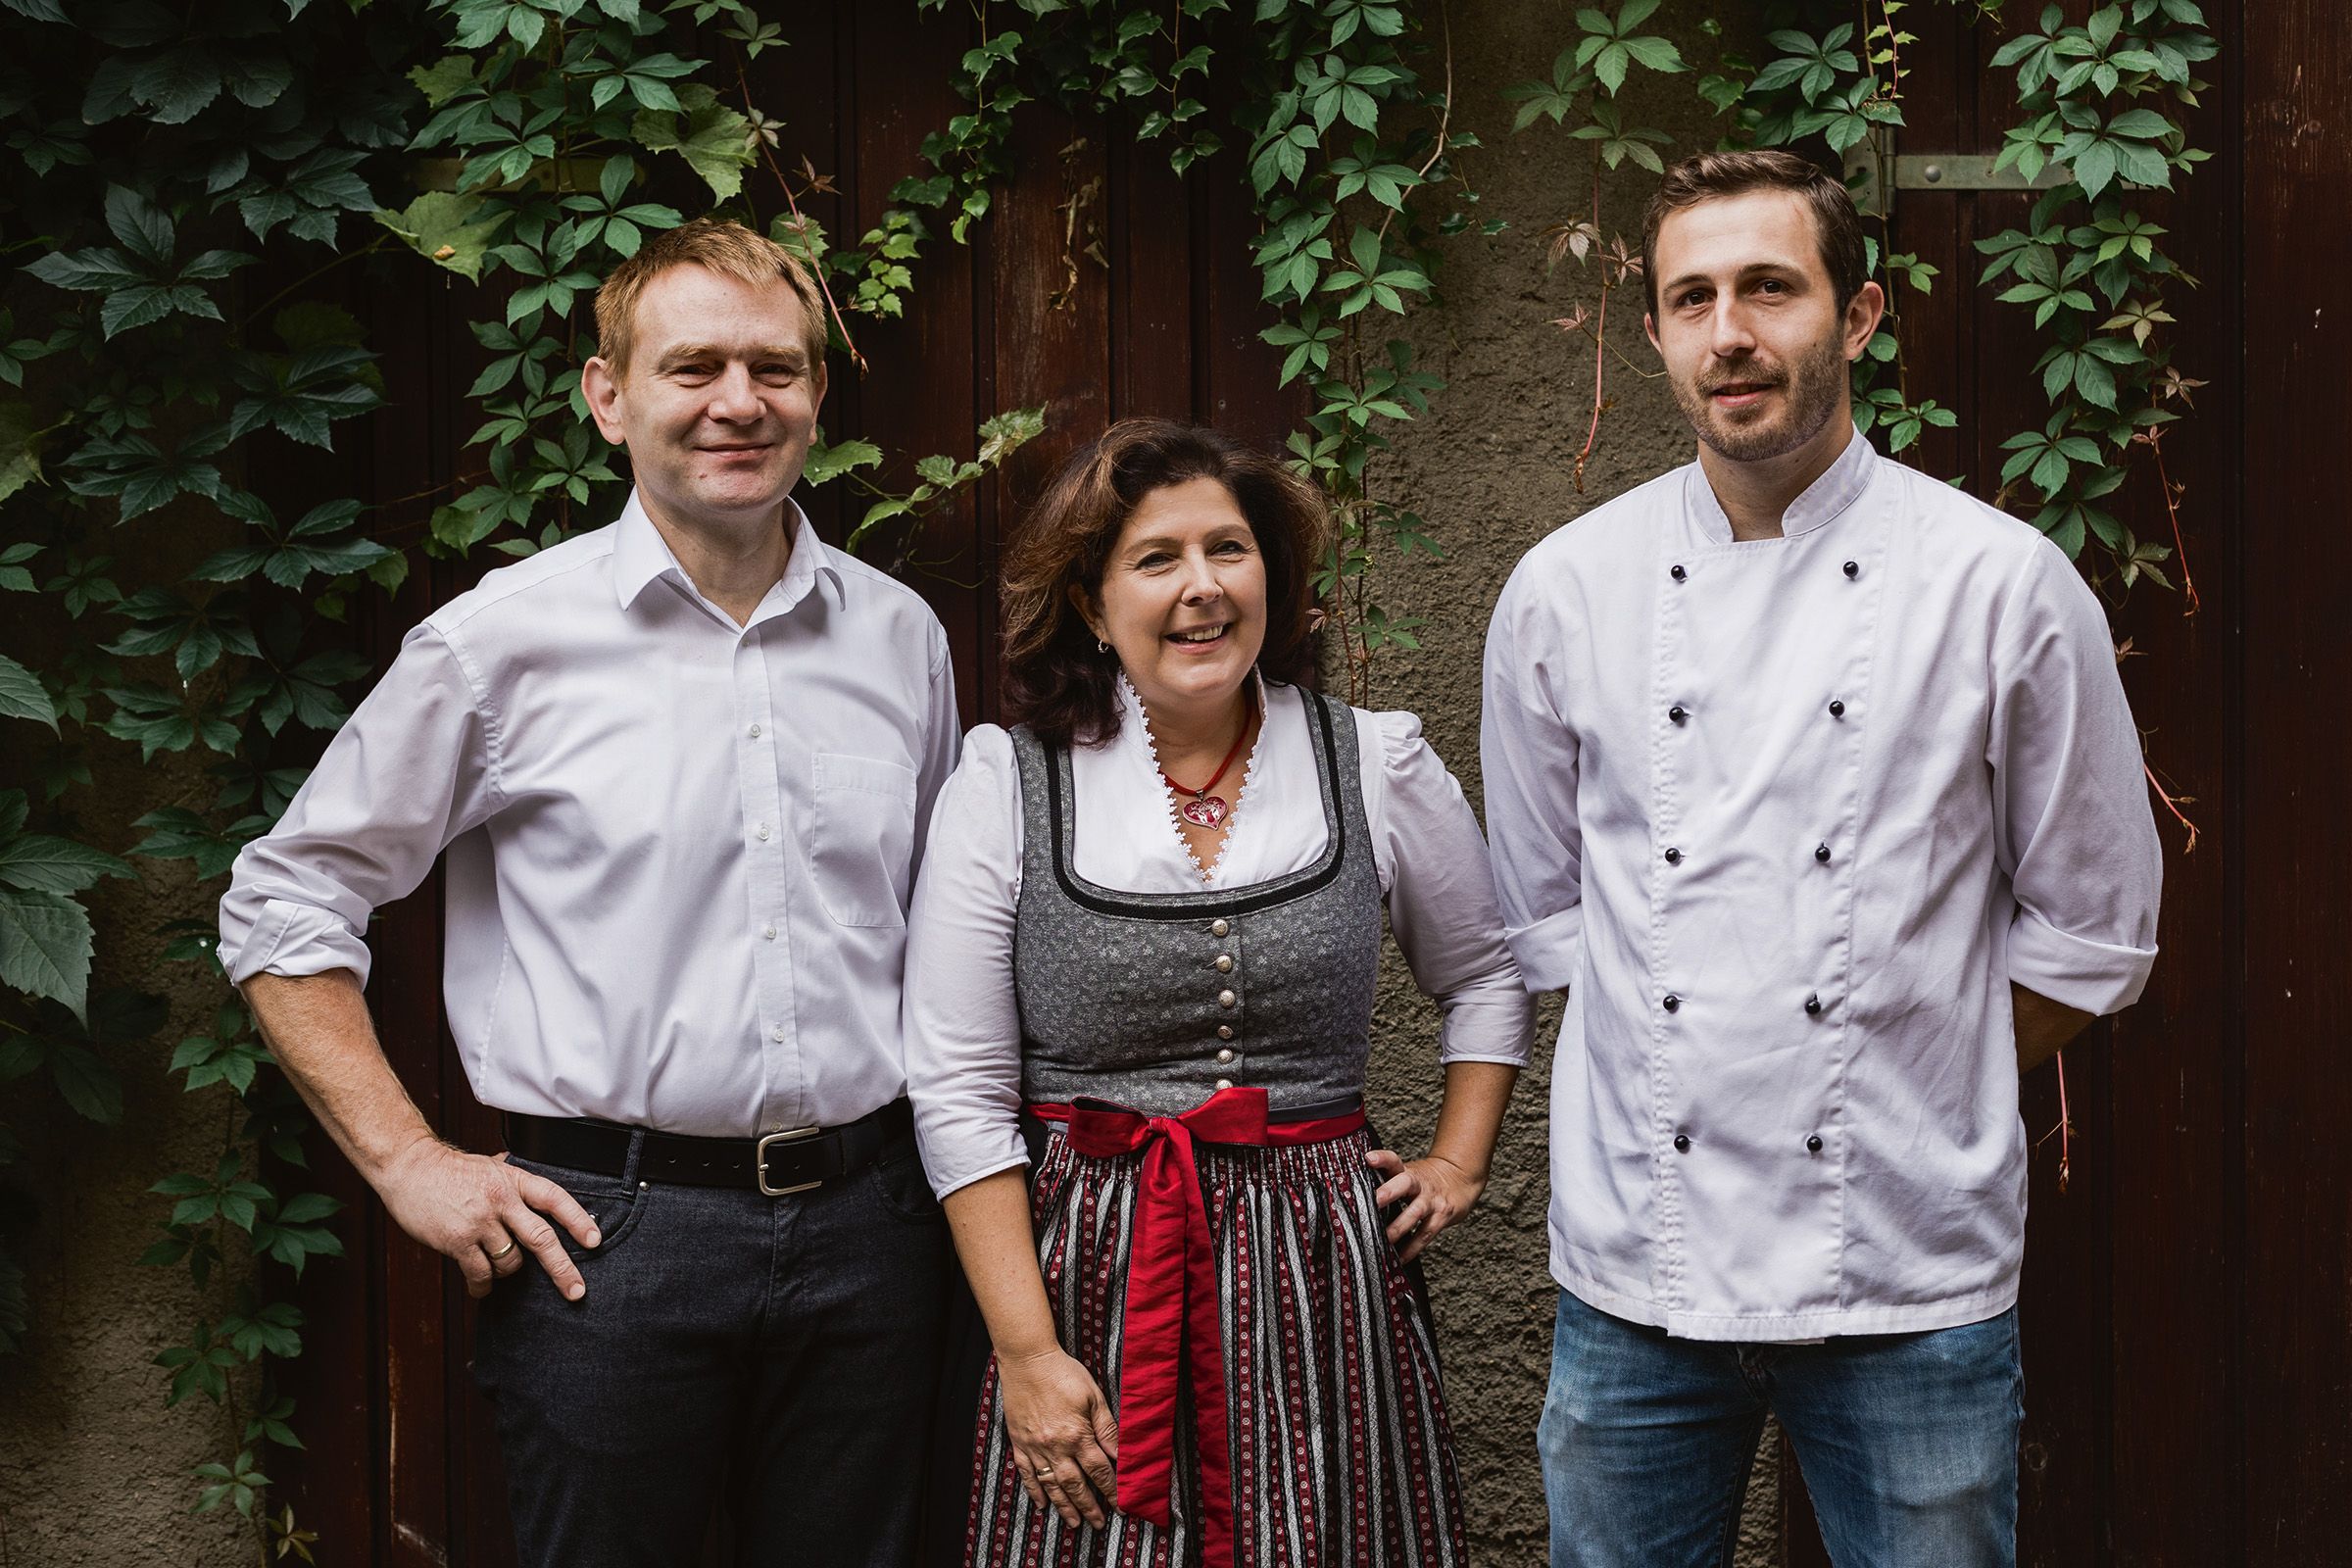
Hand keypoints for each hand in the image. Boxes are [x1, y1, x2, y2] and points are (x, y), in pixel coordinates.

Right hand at [374, 1137, 601, 1300]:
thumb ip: (514, 1181)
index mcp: (513, 1179)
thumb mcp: (490, 1165)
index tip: (595, 1241)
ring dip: (506, 1270)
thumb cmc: (450, 1169)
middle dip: (563, 1269)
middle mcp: (501, 1199)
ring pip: (510, 1261)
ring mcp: (479, 1221)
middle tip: (577, 1291)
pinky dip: (483, 1284)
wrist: (409, 1167)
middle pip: (541, 1238)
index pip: (555, 1199)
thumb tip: (538, 1194)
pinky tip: (481, 1286)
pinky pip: (480, 1273)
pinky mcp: (457, 1241)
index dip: (578, 1220)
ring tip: (493, 1264)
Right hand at [997, 1346, 1119, 1527]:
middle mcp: (1056, 1446)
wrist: (1028, 1360)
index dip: (1111, 1491)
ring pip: (1051, 1484)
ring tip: (1075, 1522)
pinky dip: (1034, 1490)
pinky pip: (1026, 1473)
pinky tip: (1042, 1503)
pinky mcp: (1019, 1442)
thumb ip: (1106, 1428)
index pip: (1099, 1471)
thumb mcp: (1093, 1396)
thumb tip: (1120, 1454)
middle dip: (1089, 1506)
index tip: (1120, 1506)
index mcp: (1077, 1435)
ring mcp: (1035, 1446)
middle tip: (1098, 1523)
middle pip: (1075, 1485)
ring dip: (1064, 1506)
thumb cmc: (1063, 1373)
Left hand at [1366, 1148, 1485, 1261]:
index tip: (1368, 1159)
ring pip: (1415, 1212)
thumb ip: (1385, 1181)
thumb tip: (1352, 1197)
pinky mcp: (1441, 1216)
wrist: (1460, 1179)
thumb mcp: (1407, 1173)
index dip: (1382, 1158)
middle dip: (1389, 1192)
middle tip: (1375, 1201)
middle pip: (1405, 1183)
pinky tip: (1400, 1259)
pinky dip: (1412, 1248)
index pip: (1393, 1160)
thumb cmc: (1424, 1181)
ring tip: (1383, 1240)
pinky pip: (1425, 1234)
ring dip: (1398, 1227)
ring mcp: (1431, 1200)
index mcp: (1406, 1171)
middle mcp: (1419, 1183)